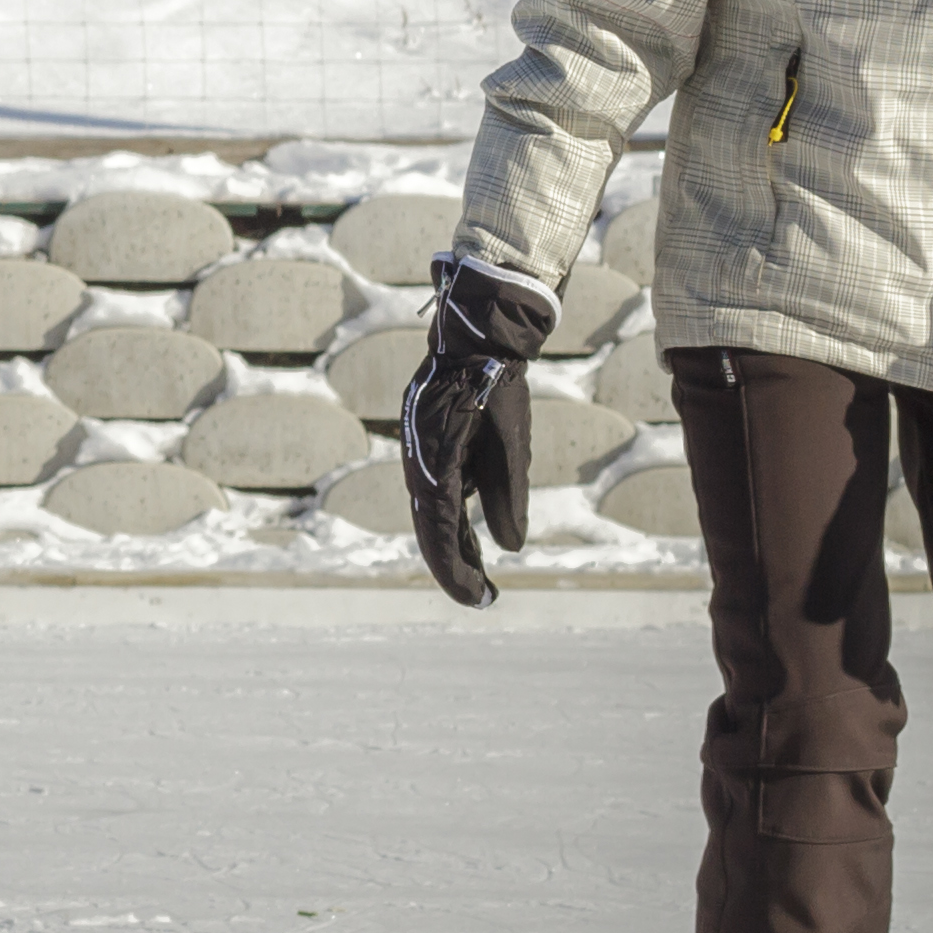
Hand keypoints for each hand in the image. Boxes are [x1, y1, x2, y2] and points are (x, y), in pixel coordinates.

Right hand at [400, 254, 555, 608]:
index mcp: (436, 465)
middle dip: (456, 567)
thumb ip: (509, 497)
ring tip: (481, 576)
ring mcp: (420, 455)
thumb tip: (509, 546)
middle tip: (485, 599)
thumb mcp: (513, 446)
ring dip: (455, 545)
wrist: (476, 333)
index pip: (441, 533)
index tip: (481, 599)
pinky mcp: (428, 446)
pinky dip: (452, 518)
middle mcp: (419, 464)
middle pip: (432, 529)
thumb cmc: (499, 385)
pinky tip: (472, 536)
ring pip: (433, 513)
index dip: (458, 572)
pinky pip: (437, 491)